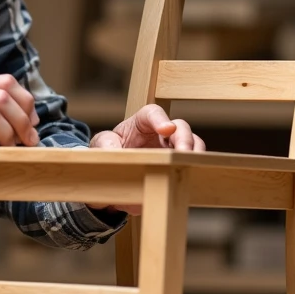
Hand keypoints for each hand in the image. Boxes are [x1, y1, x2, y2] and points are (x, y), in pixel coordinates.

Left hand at [86, 104, 204, 214]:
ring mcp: (172, 151)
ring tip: (188, 167)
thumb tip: (114, 153)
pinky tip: (189, 180)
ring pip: (193, 146)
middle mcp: (161, 135)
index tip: (166, 129)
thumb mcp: (100, 147)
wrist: (112, 177)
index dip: (161, 119)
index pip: (153, 113)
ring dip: (194, 155)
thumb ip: (106, 146)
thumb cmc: (108, 153)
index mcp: (141, 123)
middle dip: (184, 139)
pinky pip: (192, 167)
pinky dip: (194, 171)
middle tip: (182, 154)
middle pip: (181, 128)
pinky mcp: (176, 167)